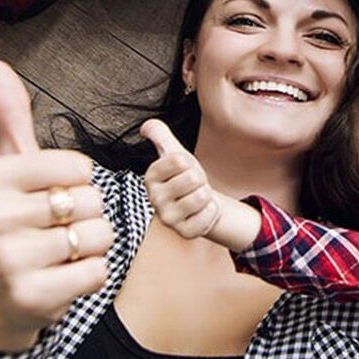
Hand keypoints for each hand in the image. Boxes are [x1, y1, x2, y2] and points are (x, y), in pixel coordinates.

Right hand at [0, 61, 112, 351]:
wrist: (1, 294)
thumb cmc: (17, 217)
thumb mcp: (12, 165)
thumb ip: (9, 116)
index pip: (81, 167)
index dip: (79, 182)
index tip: (50, 195)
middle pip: (92, 201)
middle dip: (88, 216)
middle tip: (55, 229)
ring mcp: (8, 260)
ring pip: (100, 236)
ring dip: (92, 246)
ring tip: (60, 253)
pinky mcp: (32, 296)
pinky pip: (98, 272)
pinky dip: (92, 275)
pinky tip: (63, 277)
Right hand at [141, 119, 221, 238]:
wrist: (198, 203)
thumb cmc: (184, 175)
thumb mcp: (173, 152)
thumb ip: (160, 135)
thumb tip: (147, 125)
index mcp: (151, 177)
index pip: (179, 160)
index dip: (190, 163)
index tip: (184, 170)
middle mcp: (154, 199)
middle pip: (193, 178)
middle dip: (200, 179)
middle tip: (193, 186)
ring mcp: (168, 218)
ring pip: (202, 196)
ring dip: (207, 195)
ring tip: (196, 198)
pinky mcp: (185, 233)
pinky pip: (209, 214)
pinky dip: (212, 211)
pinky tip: (201, 212)